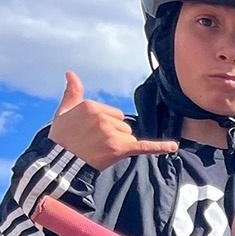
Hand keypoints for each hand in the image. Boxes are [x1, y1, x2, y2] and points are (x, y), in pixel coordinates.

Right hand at [47, 71, 178, 170]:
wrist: (61, 162)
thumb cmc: (62, 137)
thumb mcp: (64, 111)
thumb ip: (72, 92)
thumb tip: (71, 73)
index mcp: (92, 106)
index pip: (115, 115)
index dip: (107, 125)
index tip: (92, 133)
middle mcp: (102, 117)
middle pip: (124, 126)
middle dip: (115, 135)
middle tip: (95, 143)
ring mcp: (111, 133)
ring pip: (130, 137)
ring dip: (120, 145)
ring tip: (101, 150)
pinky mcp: (119, 148)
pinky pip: (144, 146)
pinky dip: (159, 147)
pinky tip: (173, 146)